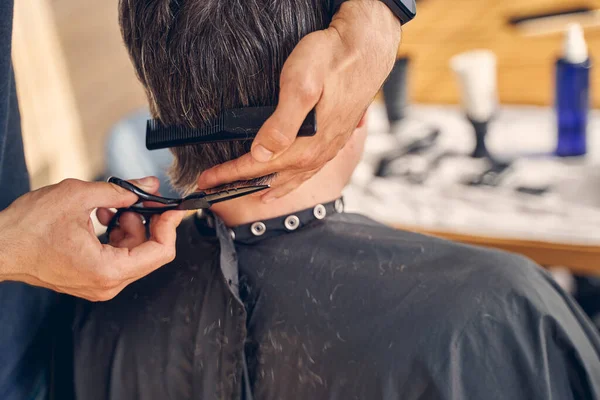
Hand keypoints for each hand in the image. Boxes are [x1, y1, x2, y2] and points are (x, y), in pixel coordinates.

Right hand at [0, 177, 184, 300]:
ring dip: (129, 226)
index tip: (171, 207)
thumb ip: (121, 191)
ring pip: (134, 253)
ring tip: (107, 207)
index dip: (171, 226)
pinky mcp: (91, 279)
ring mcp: (99, 285)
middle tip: (135, 199)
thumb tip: (149, 185)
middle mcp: (107, 285)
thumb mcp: (78, 196)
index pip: (162, 252)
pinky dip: (117, 235)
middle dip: (146, 222)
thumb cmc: (28, 228)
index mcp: (108, 271)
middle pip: (150, 253)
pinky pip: (118, 257)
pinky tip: (101, 217)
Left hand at [198, 0, 400, 199]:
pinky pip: (311, 172)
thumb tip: (262, 154)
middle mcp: (317, 153)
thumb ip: (282, 123)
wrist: (368, 48)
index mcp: (305, 144)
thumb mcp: (301, 85)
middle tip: (214, 188)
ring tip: (254, 196)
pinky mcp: (335, 140)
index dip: (229, 174)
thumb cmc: (332, 59)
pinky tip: (292, 181)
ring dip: (270, 188)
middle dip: (240, 184)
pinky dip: (295, 182)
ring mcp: (328, 149)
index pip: (257, 166)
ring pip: (294, 179)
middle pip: (272, 177)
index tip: (205, 180)